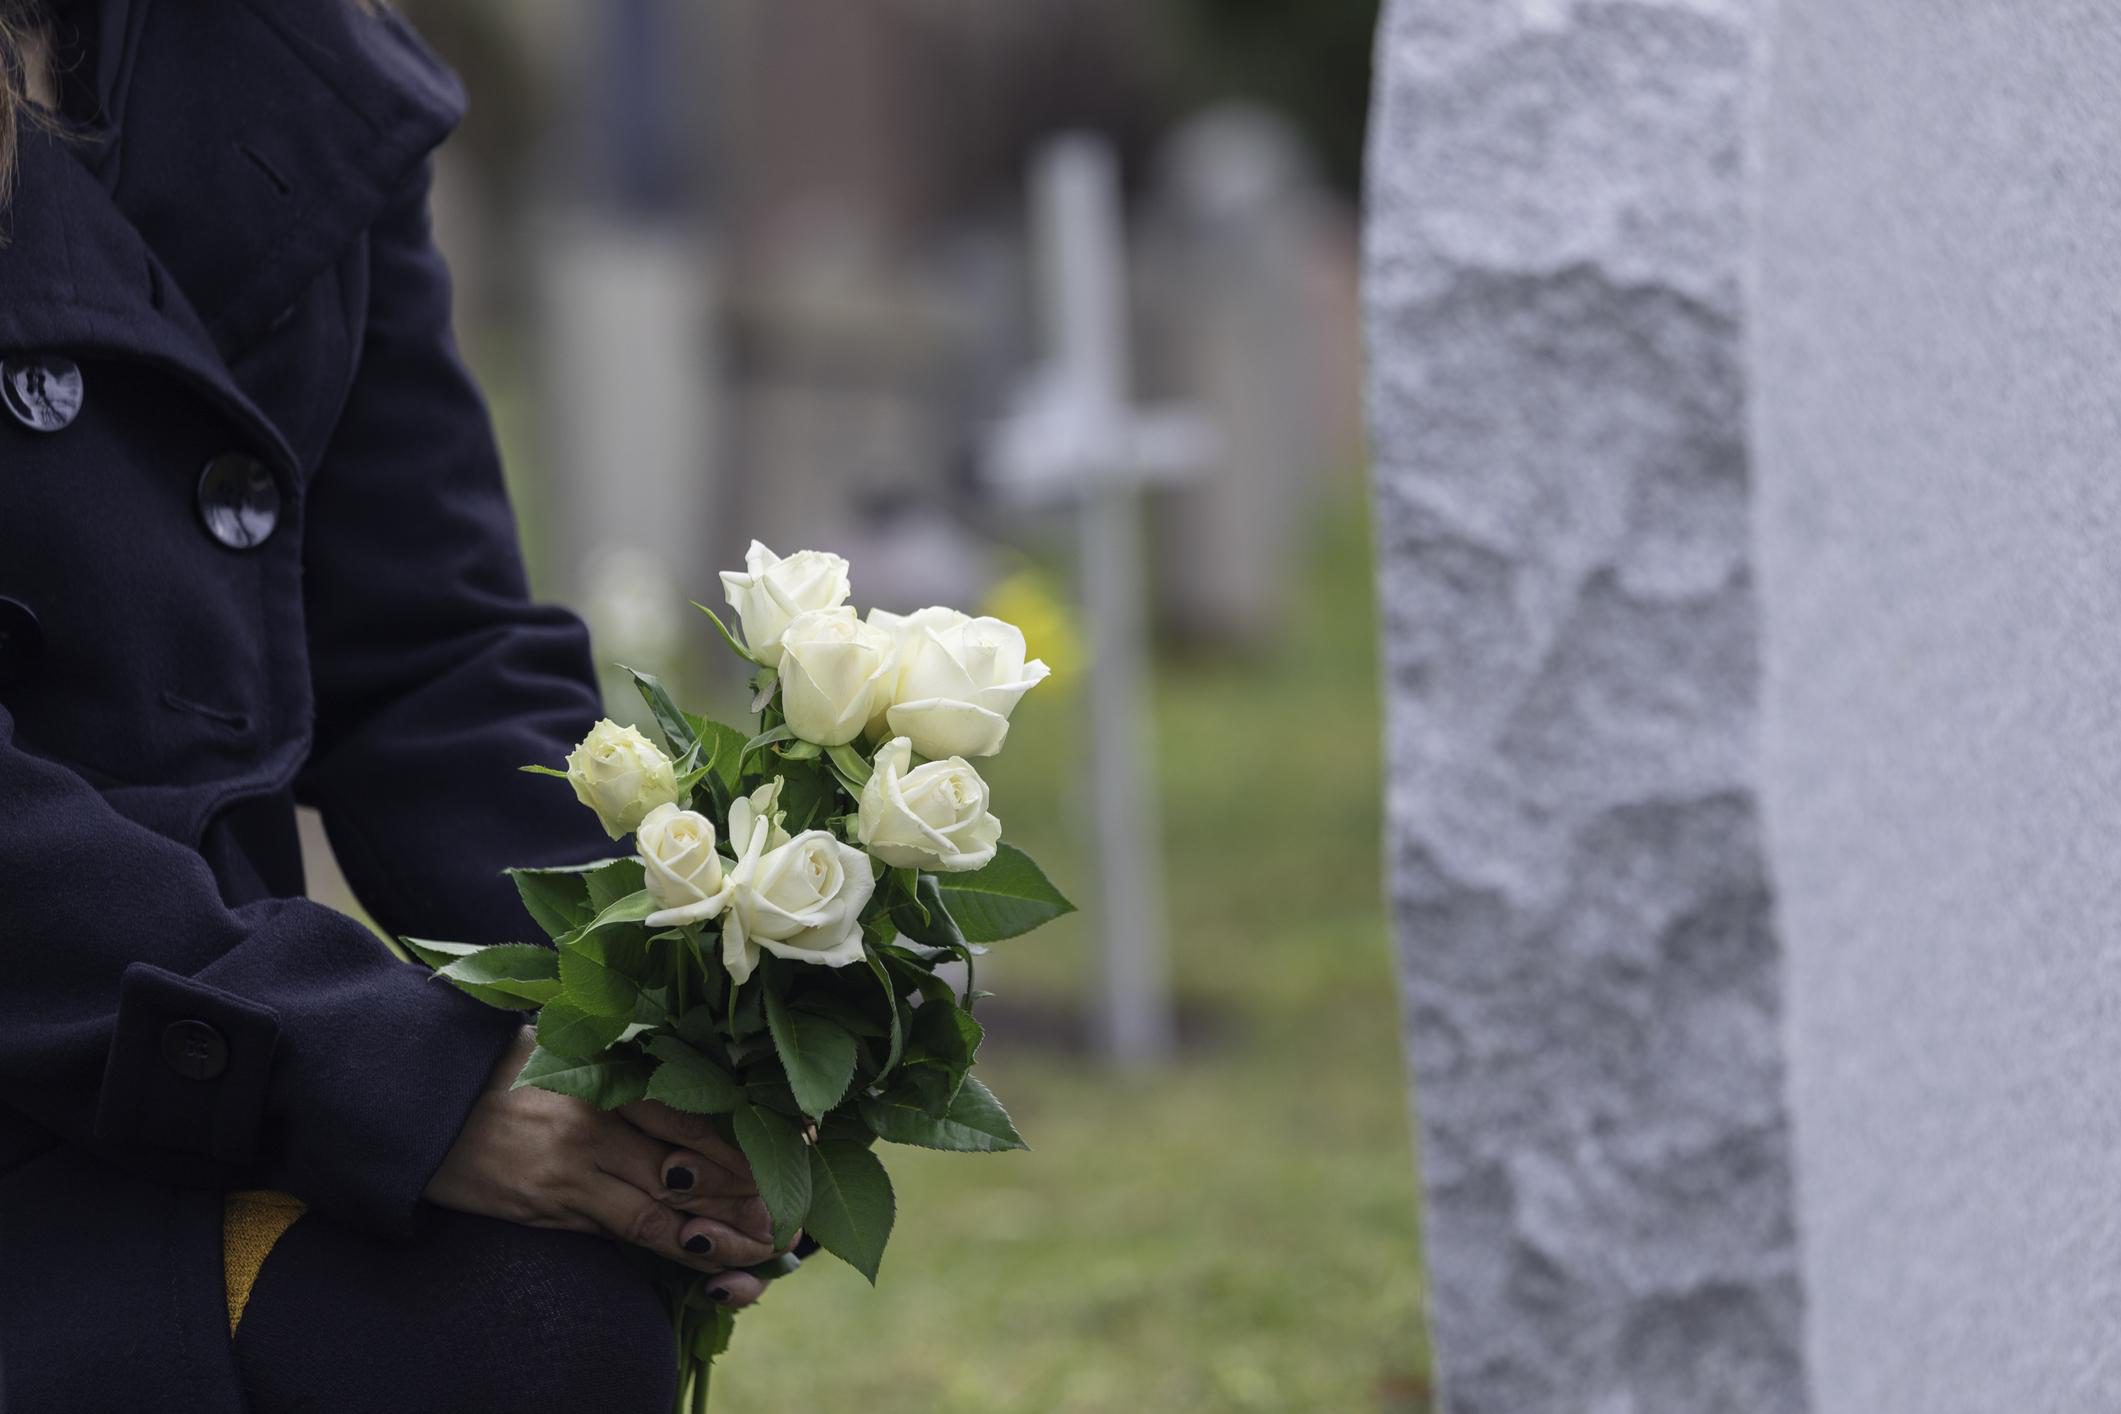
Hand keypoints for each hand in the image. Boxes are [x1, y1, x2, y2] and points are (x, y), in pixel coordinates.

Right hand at [425, 1029, 775, 1305]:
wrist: (415, 1100)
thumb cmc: (497, 1066)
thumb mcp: (567, 1047)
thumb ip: (625, 1066)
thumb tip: (694, 1082)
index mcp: (609, 1070)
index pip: (698, 1104)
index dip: (752, 1129)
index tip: (802, 1141)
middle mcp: (599, 1119)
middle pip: (695, 1159)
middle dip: (753, 1190)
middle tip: (799, 1211)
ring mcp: (573, 1167)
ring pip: (668, 1205)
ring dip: (724, 1230)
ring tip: (770, 1246)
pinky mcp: (549, 1205)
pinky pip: (626, 1232)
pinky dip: (675, 1247)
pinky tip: (710, 1257)